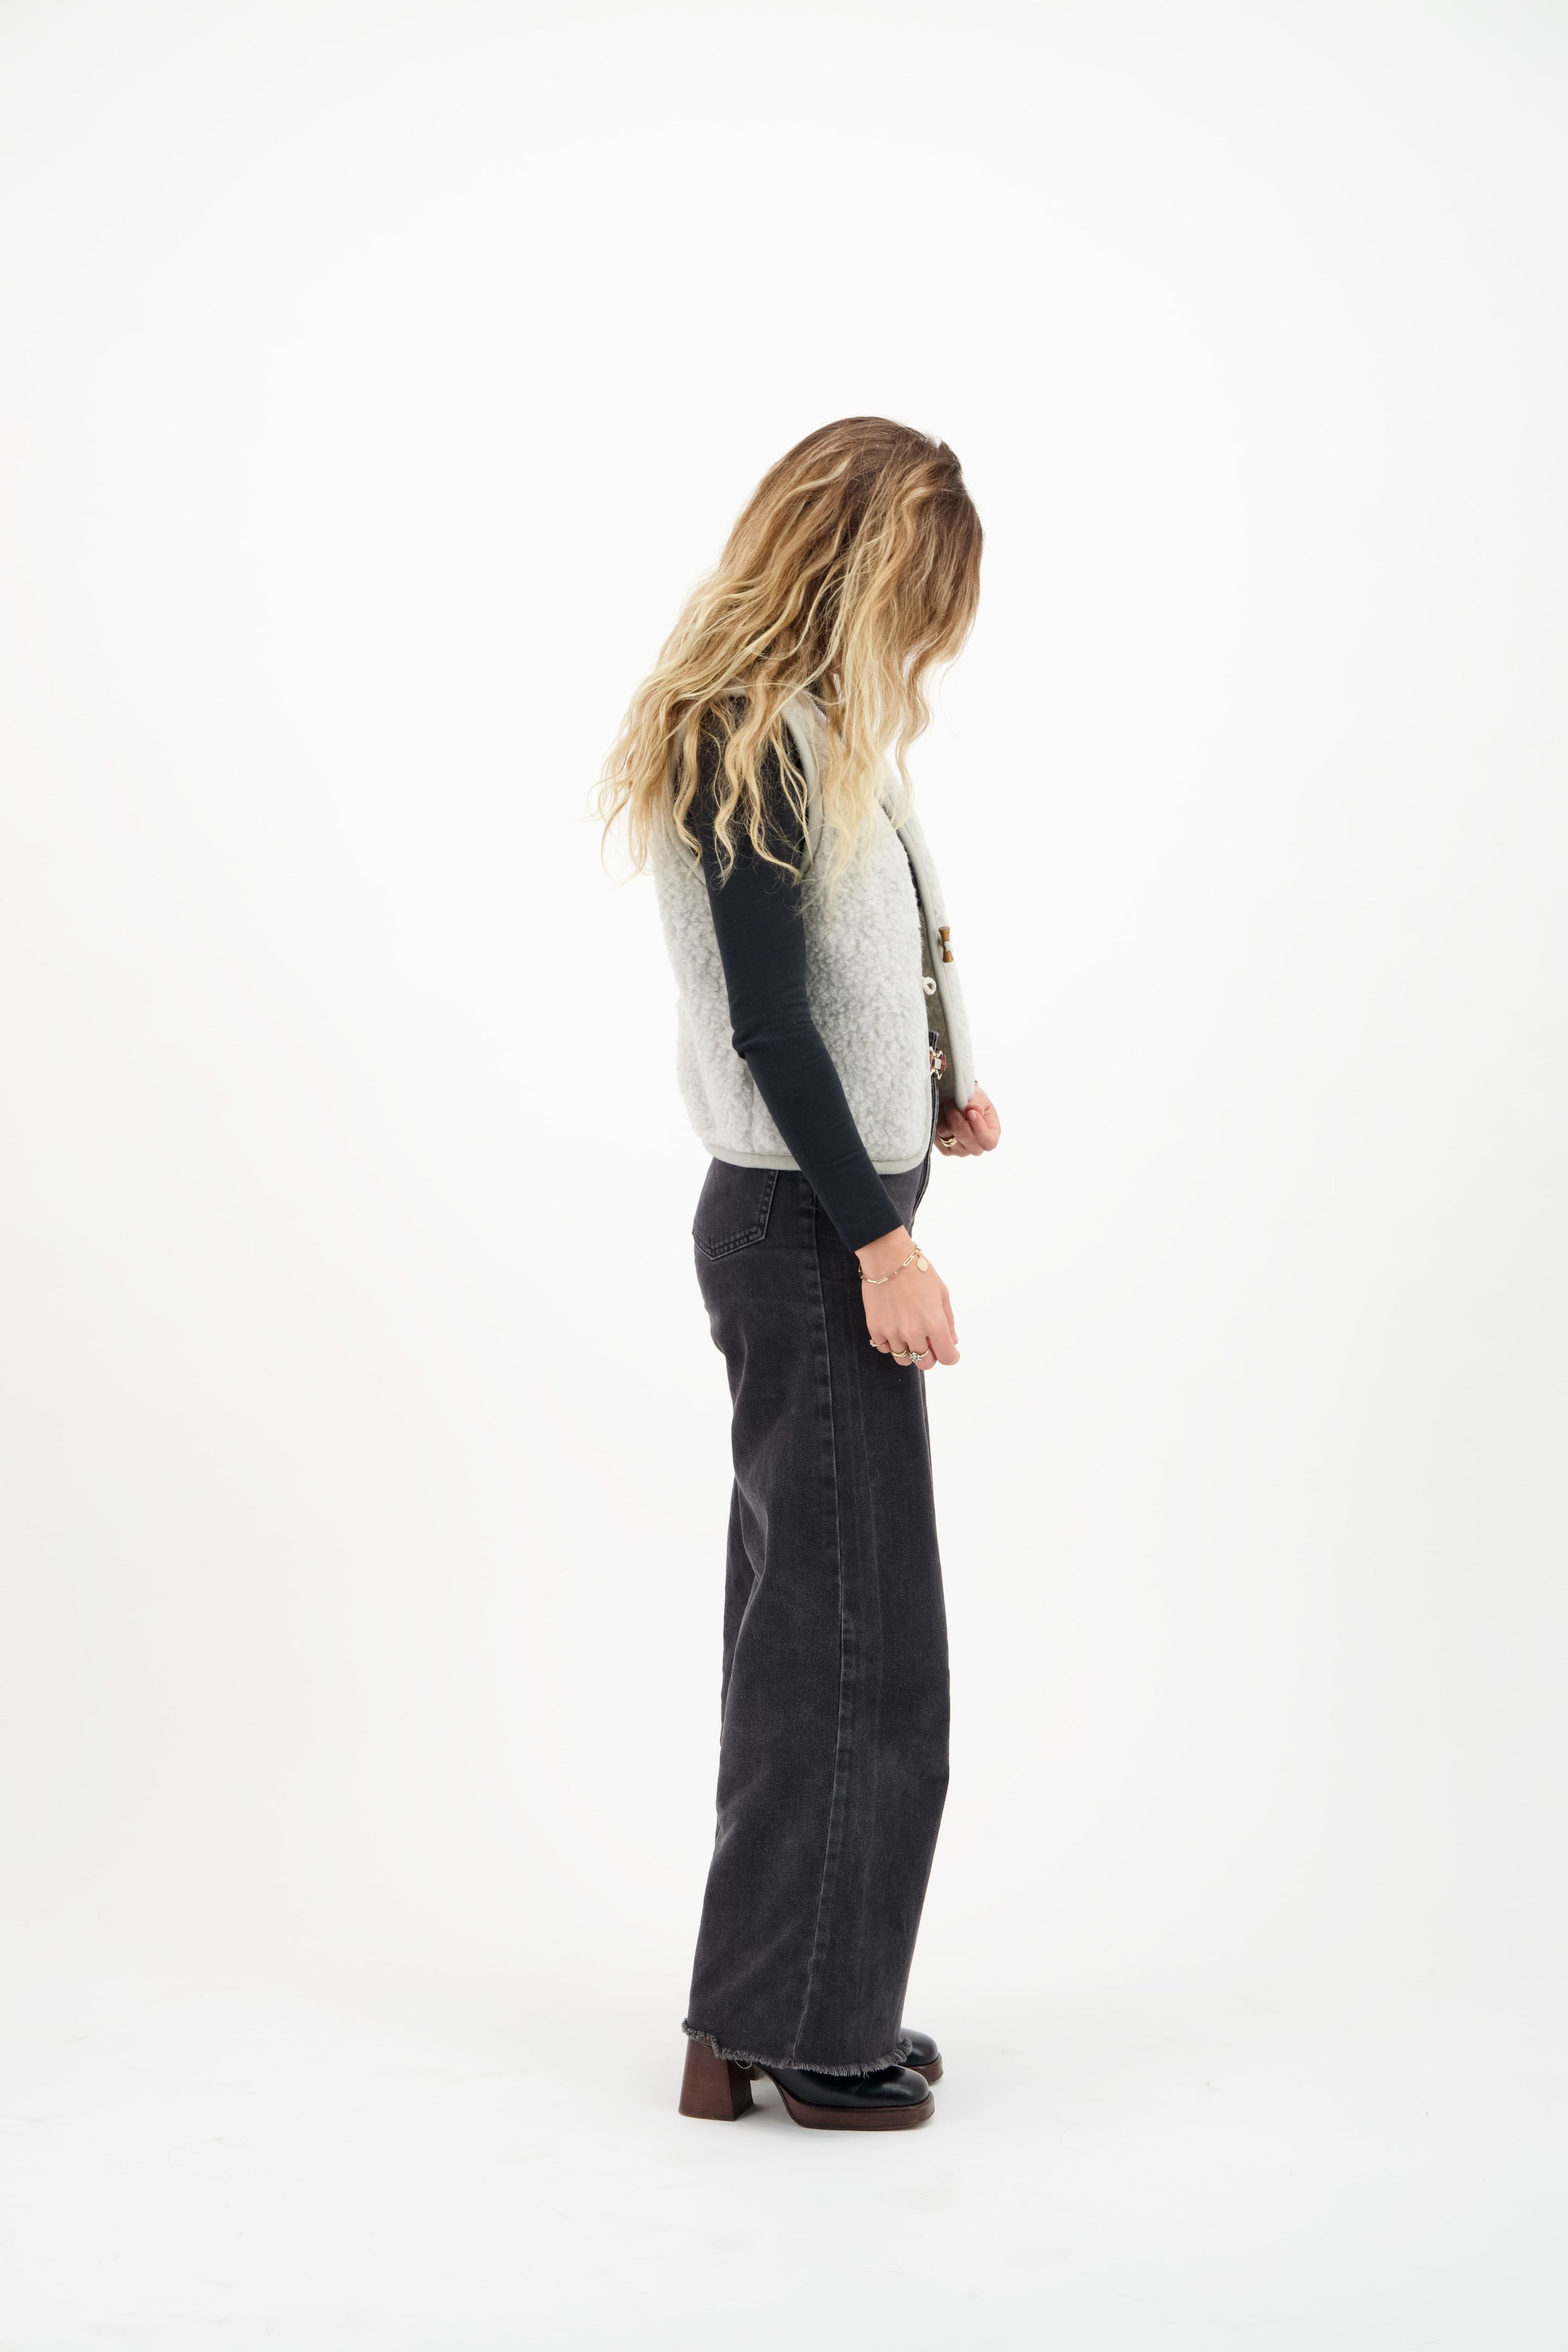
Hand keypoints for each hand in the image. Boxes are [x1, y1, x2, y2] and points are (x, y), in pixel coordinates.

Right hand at [856, 1226, 959, 1370]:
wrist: (887, 1258)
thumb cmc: (919, 1272)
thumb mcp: (942, 1294)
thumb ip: (948, 1321)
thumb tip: (952, 1342)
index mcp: (934, 1324)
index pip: (947, 1357)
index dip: (950, 1356)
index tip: (948, 1350)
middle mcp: (914, 1333)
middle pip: (925, 1363)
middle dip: (929, 1356)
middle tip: (927, 1341)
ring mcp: (892, 1332)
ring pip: (903, 1359)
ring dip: (909, 1350)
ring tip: (908, 1333)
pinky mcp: (875, 1329)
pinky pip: (885, 1348)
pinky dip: (891, 1343)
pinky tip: (893, 1327)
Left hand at [935, 1084, 999, 1158]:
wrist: (958, 1105)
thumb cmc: (974, 1102)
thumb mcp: (979, 1097)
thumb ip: (977, 1102)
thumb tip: (974, 1109)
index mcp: (991, 1136)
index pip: (988, 1141)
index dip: (979, 1129)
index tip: (971, 1112)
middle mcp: (976, 1148)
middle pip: (962, 1134)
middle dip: (955, 1113)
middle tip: (953, 1101)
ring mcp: (959, 1151)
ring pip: (945, 1131)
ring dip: (944, 1114)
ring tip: (949, 1106)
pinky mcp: (944, 1150)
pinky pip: (935, 1133)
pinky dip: (937, 1120)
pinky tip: (943, 1116)